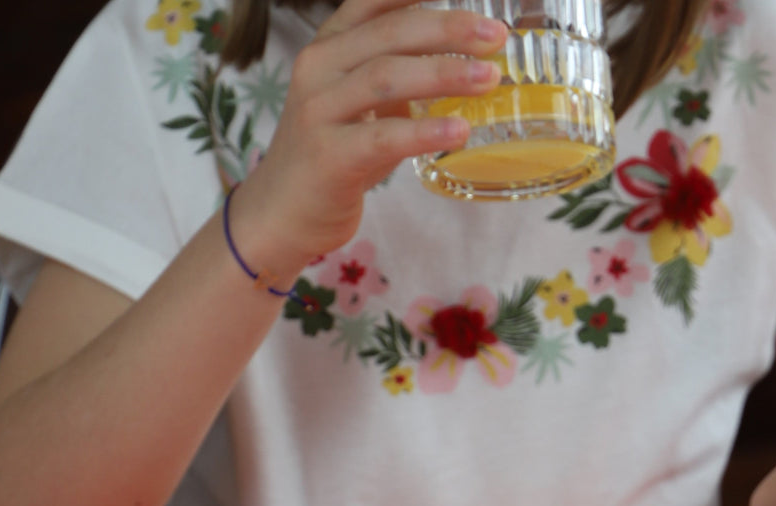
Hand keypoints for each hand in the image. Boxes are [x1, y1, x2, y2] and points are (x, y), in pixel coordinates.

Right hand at [229, 0, 506, 279]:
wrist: (279, 214)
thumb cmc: (328, 155)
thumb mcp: (357, 102)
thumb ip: (395, 73)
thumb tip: (464, 57)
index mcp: (328, 46)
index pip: (374, 0)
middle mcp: (318, 69)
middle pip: (391, 33)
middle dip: (449, 29)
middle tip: (496, 37)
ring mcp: (319, 112)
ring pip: (388, 77)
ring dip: (445, 74)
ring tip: (489, 79)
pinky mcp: (329, 157)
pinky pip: (384, 137)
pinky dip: (426, 132)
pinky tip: (460, 130)